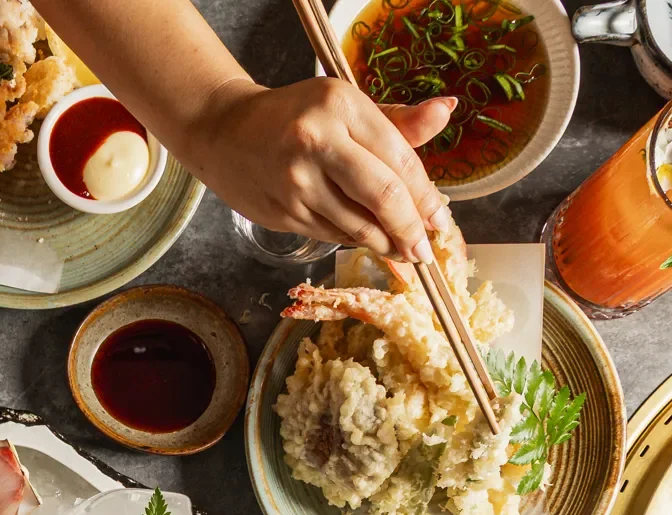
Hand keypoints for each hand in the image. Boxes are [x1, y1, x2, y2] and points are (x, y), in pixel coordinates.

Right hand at [187, 78, 453, 261]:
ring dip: (386, 244)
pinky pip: (333, 234)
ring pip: (358, 224)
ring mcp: (296, 180)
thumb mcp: (346, 107)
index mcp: (340, 105)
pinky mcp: (284, 211)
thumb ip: (397, 121)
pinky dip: (356, 241)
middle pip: (382, 196)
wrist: (225, 132)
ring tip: (403, 252)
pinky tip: (369, 241)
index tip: (440, 220)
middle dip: (411, 229)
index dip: (426, 196)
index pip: (399, 159)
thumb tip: (446, 112)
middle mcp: (316, 141)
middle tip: (425, 250)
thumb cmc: (295, 116)